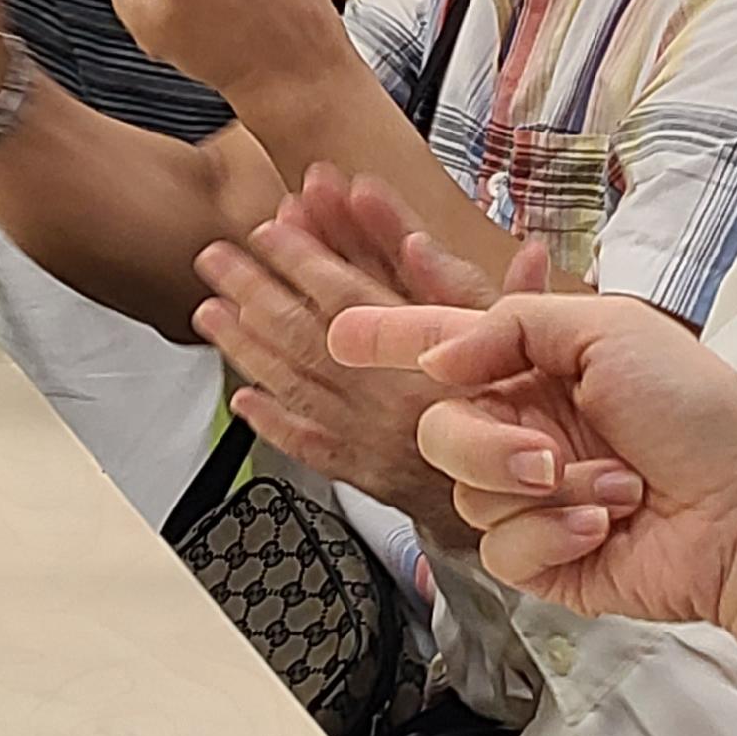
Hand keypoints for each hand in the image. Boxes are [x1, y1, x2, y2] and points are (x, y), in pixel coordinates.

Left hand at [194, 168, 551, 530]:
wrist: (523, 506)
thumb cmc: (520, 423)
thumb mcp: (520, 350)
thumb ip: (510, 298)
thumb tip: (527, 252)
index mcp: (419, 357)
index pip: (348, 295)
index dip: (305, 258)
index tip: (272, 229)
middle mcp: (382, 394)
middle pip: (304, 332)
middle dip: (254, 289)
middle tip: (215, 258)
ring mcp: (364, 434)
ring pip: (292, 382)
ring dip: (246, 344)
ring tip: (209, 312)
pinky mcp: (360, 470)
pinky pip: (305, 443)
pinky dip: (270, 422)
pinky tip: (243, 402)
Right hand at [334, 291, 736, 633]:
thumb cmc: (701, 416)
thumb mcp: (609, 329)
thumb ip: (511, 326)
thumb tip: (439, 357)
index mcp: (540, 366)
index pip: (449, 348)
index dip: (393, 340)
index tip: (343, 335)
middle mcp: (528, 427)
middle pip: (440, 430)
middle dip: (487, 443)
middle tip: (545, 452)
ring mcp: (532, 496)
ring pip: (464, 492)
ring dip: (541, 491)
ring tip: (613, 489)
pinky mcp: (541, 558)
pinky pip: (497, 548)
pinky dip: (552, 536)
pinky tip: (603, 526)